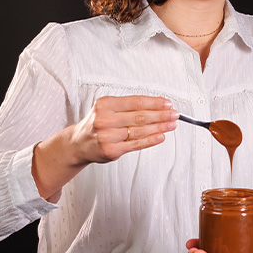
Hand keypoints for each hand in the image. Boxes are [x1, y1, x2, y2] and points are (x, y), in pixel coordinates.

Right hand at [32, 95, 177, 200]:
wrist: (78, 143)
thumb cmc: (97, 124)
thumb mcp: (108, 108)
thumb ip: (129, 106)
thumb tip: (157, 104)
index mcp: (105, 105)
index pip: (135, 102)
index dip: (154, 102)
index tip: (167, 103)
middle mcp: (105, 119)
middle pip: (140, 116)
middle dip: (161, 115)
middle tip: (174, 114)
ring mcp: (107, 136)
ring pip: (140, 130)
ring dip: (159, 127)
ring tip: (171, 124)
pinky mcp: (111, 150)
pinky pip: (136, 144)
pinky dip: (151, 140)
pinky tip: (161, 136)